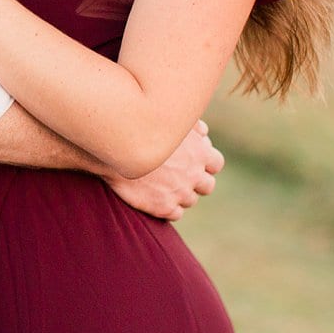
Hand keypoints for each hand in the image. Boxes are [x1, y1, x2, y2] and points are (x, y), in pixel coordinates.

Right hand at [106, 119, 223, 220]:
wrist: (116, 147)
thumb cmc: (142, 126)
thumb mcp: (172, 118)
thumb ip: (192, 126)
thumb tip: (204, 133)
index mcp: (200, 152)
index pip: (216, 164)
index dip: (205, 163)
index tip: (193, 161)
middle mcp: (194, 174)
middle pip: (207, 186)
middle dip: (196, 181)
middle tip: (178, 176)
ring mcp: (180, 192)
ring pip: (190, 200)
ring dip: (180, 194)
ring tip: (161, 185)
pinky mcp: (164, 207)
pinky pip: (176, 214)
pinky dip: (169, 207)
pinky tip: (155, 197)